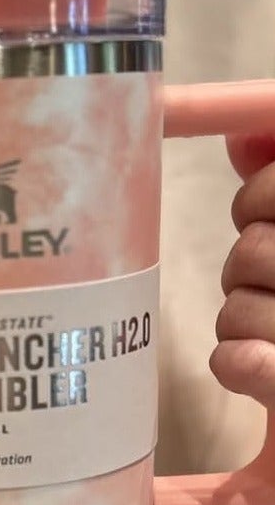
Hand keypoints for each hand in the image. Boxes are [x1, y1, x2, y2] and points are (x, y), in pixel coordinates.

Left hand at [210, 134, 274, 406]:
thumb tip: (240, 138)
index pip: (271, 190)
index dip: (259, 199)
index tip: (264, 215)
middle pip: (249, 250)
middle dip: (250, 266)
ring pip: (234, 309)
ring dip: (246, 322)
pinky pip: (235, 361)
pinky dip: (239, 366)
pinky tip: (263, 366)